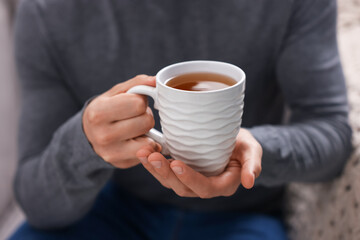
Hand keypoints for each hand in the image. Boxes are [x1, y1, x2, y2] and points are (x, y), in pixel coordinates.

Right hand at [83, 75, 160, 168]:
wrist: (90, 134)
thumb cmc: (107, 109)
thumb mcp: (116, 92)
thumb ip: (138, 83)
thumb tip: (157, 80)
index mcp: (98, 113)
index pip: (138, 104)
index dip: (140, 100)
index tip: (133, 102)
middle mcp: (103, 136)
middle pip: (146, 121)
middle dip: (145, 116)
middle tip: (134, 117)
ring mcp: (112, 153)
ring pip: (150, 140)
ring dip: (147, 132)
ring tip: (135, 128)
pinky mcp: (122, 164)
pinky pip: (149, 153)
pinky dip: (148, 145)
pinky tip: (137, 140)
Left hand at [136, 128, 261, 197]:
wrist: (233, 140)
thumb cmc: (243, 145)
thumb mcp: (252, 150)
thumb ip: (252, 164)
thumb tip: (249, 182)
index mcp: (222, 184)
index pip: (205, 188)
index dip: (190, 178)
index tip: (177, 164)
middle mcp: (204, 186)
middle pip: (182, 187)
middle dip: (165, 173)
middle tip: (152, 156)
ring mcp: (191, 179)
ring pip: (170, 181)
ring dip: (154, 169)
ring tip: (144, 153)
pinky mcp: (181, 170)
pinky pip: (165, 171)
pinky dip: (153, 163)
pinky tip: (145, 151)